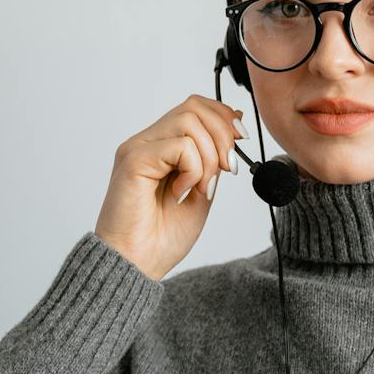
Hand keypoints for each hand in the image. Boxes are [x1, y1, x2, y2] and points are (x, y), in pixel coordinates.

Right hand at [93, 93, 249, 281]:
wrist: (137, 267)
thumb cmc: (160, 239)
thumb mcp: (202, 192)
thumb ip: (214, 160)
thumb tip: (236, 123)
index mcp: (160, 147)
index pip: (195, 107)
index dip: (223, 118)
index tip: (240, 143)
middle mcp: (146, 142)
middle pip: (194, 106)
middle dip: (223, 134)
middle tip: (227, 170)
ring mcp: (137, 149)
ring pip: (188, 121)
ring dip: (208, 156)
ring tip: (200, 188)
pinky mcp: (133, 160)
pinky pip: (179, 145)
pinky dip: (193, 169)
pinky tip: (181, 193)